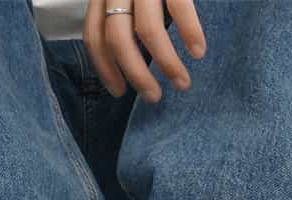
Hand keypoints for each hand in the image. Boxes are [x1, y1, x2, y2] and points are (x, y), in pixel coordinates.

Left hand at [83, 0, 205, 102]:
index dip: (104, 69)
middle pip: (118, 40)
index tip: (118, 91)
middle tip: (153, 97)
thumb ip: (122, 7)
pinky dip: (190, 33)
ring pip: (148, 31)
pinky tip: (198, 52)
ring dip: (166, 64)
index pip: (94, 36)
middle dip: (136, 75)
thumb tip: (130, 51)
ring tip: (181, 83)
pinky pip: (179, 7)